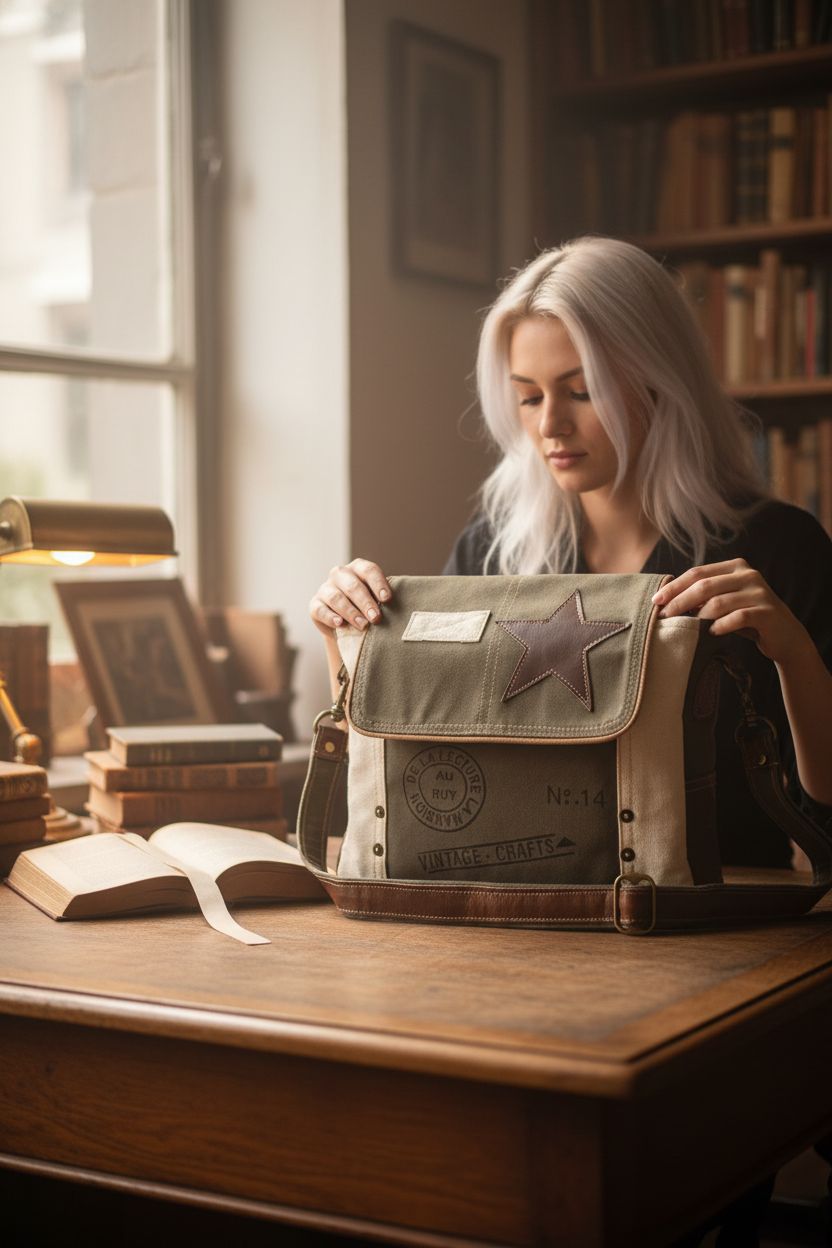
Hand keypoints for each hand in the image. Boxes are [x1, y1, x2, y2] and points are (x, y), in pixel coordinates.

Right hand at [309, 558, 392, 636]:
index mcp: (358, 568)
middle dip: (365, 602)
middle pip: (352, 585)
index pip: (368, 570)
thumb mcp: (377, 601)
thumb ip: (384, 599)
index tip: (387, 599)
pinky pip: (320, 609)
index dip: (378, 584)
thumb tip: (402, 608)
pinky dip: (330, 617)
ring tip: (362, 625)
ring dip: (350, 612)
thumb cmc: (367, 609)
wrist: (347, 627)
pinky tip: (340, 624)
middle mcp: (340, 574)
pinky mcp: (315, 605)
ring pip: (336, 597)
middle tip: (376, 617)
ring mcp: (325, 589)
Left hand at [651, 557, 810, 665]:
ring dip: (697, 617)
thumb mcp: (725, 602)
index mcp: (735, 567)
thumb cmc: (746, 618)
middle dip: (680, 601)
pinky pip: (738, 617)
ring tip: (684, 627)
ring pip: (719, 602)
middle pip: (705, 585)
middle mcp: (748, 575)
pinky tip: (711, 633)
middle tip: (664, 616)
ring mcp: (759, 592)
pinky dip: (721, 625)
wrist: (784, 635)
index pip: (698, 573)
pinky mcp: (767, 612)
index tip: (656, 600)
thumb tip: (665, 601)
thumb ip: (704, 596)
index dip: (675, 586)